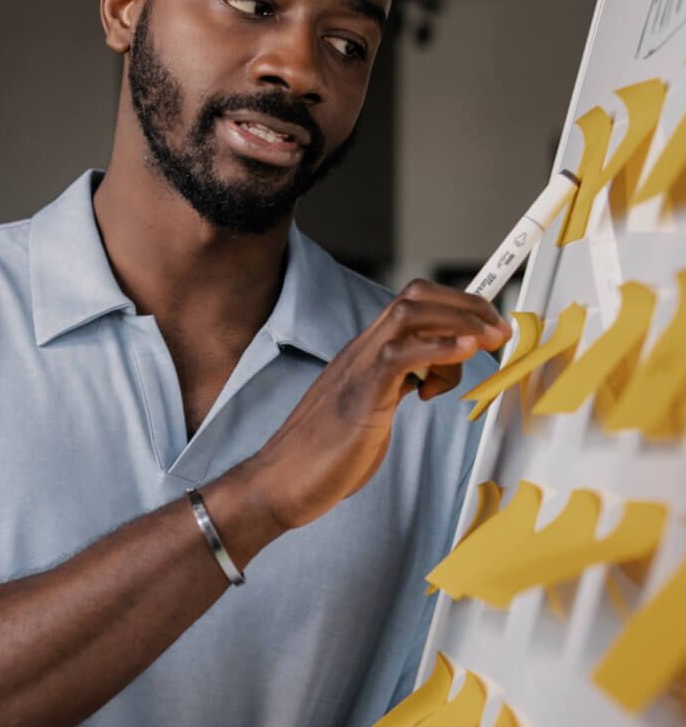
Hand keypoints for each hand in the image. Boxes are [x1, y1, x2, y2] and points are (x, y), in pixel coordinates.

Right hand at [250, 279, 510, 529]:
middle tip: (499, 330)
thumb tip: (426, 380)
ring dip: (458, 320)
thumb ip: (395, 387)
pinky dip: (437, 349)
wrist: (281, 481)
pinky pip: (399, 356)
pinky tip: (463, 354)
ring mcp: (359, 369)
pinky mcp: (361, 395)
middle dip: (466, 305)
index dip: (456, 304)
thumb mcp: (371, 410)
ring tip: (487, 341)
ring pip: (409, 314)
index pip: (412, 305)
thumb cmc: (323, 455)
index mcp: (367, 355)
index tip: (489, 323)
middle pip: (415, 298)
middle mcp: (363, 352)